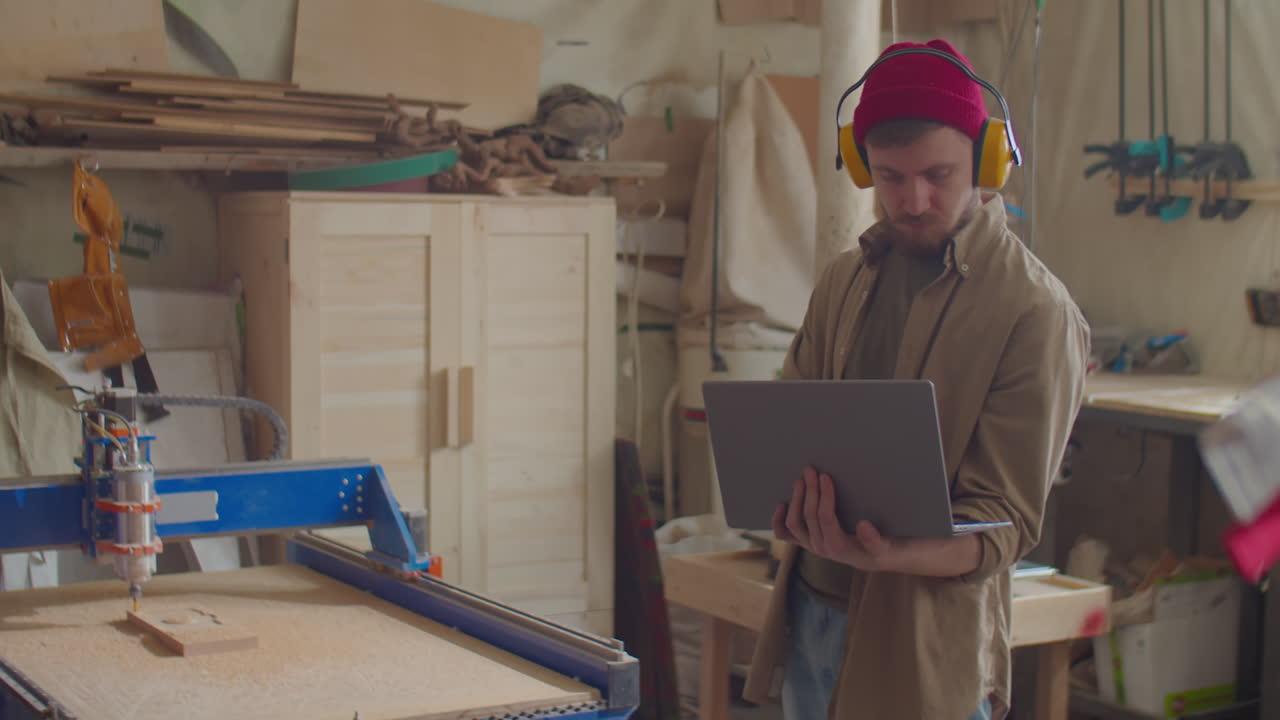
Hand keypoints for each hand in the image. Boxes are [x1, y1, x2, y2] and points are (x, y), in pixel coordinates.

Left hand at [771, 466, 897, 571]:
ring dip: (796, 500)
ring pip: (794, 523)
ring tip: (800, 481)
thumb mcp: (884, 546)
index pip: (826, 518)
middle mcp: (821, 548)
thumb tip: (863, 525)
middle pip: (809, 517)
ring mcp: (811, 545)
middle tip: (811, 471)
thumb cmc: (882, 548)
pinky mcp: (806, 542)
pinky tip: (781, 505)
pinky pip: (785, 535)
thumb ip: (874, 540)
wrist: (876, 559)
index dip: (824, 496)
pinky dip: (778, 521)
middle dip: (810, 491)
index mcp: (838, 548)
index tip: (826, 476)